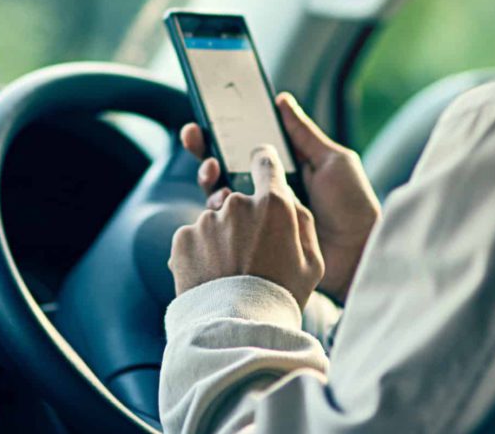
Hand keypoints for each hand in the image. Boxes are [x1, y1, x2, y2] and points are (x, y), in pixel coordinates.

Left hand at [168, 145, 323, 307]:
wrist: (236, 331)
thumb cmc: (280, 297)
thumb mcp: (312, 262)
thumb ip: (303, 221)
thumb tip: (289, 199)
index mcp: (274, 204)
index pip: (266, 163)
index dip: (264, 164)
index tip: (261, 166)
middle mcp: (237, 204)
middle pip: (239, 199)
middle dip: (244, 219)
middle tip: (250, 253)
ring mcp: (207, 220)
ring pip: (215, 220)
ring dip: (221, 237)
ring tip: (230, 272)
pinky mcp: (183, 239)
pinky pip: (194, 237)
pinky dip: (200, 252)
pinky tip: (211, 275)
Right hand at [182, 92, 380, 302]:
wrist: (358, 254)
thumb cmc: (352, 205)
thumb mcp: (332, 161)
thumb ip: (303, 134)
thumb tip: (281, 100)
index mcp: (285, 170)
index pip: (249, 147)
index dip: (226, 133)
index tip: (208, 116)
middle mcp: (268, 192)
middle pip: (228, 167)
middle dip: (205, 150)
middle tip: (194, 136)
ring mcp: (260, 217)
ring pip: (222, 194)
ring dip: (210, 178)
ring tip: (212, 170)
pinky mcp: (255, 241)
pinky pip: (228, 224)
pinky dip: (218, 209)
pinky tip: (220, 201)